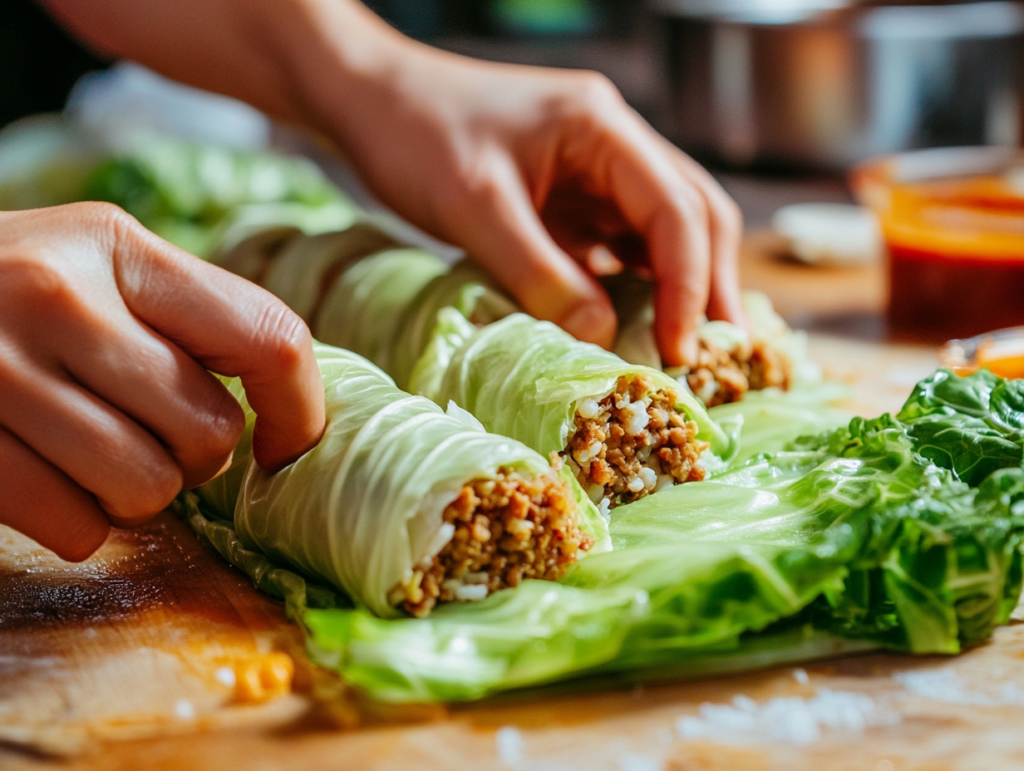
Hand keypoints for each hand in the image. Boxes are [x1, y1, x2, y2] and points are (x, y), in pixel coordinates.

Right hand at [0, 204, 324, 560]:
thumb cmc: (12, 290)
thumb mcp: (98, 262)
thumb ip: (186, 316)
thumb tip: (291, 404)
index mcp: (119, 246)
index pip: (267, 337)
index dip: (300, 410)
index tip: (288, 445)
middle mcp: (59, 297)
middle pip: (209, 432)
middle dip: (196, 455)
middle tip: (153, 433)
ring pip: (148, 489)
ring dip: (138, 493)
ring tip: (99, 453)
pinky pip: (77, 528)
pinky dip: (78, 522)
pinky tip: (49, 476)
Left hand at [286, 6, 745, 365]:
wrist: (371, 100)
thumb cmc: (415, 135)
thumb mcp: (474, 208)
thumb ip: (539, 273)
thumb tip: (602, 335)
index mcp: (601, 127)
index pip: (676, 208)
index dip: (690, 283)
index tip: (681, 348)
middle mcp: (613, 142)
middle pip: (694, 212)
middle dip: (709, 284)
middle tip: (718, 354)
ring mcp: (596, 167)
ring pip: (665, 227)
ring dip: (682, 285)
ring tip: (690, 348)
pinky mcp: (573, 193)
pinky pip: (621, 240)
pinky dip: (638, 283)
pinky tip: (639, 323)